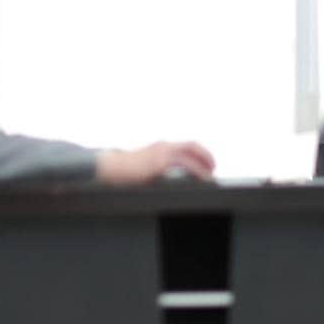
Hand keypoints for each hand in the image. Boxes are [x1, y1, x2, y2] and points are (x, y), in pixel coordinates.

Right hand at [97, 141, 215, 183]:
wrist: (110, 169)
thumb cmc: (125, 170)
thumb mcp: (146, 165)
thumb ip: (160, 168)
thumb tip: (170, 178)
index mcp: (161, 146)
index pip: (186, 144)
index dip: (200, 152)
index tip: (207, 161)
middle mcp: (163, 146)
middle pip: (193, 145)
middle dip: (206, 156)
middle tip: (213, 168)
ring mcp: (162, 153)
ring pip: (191, 155)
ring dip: (204, 165)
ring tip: (209, 177)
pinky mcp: (160, 163)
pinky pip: (185, 165)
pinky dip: (197, 171)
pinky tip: (201, 179)